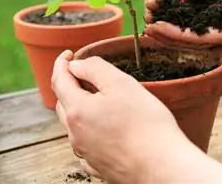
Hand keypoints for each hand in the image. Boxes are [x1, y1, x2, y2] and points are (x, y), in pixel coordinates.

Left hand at [52, 51, 221, 183]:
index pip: (60, 80)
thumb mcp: (122, 84)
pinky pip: (88, 144)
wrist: (161, 165)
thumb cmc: (146, 123)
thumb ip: (95, 68)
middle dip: (70, 85)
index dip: (62, 63)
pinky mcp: (99, 166)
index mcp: (77, 110)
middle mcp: (75, 134)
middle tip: (83, 74)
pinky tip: (104, 129)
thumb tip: (76, 64)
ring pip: (75, 125)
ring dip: (80, 108)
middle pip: (64, 104)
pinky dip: (91, 131)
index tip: (69, 54)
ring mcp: (86, 153)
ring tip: (97, 99)